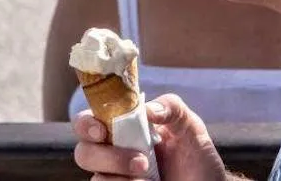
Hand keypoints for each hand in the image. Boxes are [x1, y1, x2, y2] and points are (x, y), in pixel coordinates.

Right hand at [73, 93, 227, 180]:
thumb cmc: (196, 154)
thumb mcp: (189, 125)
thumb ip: (171, 107)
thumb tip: (148, 109)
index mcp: (124, 128)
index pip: (90, 121)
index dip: (86, 124)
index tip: (101, 131)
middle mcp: (113, 152)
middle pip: (84, 153)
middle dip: (108, 157)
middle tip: (141, 161)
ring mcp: (116, 177)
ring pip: (96, 179)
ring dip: (120, 178)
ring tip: (148, 177)